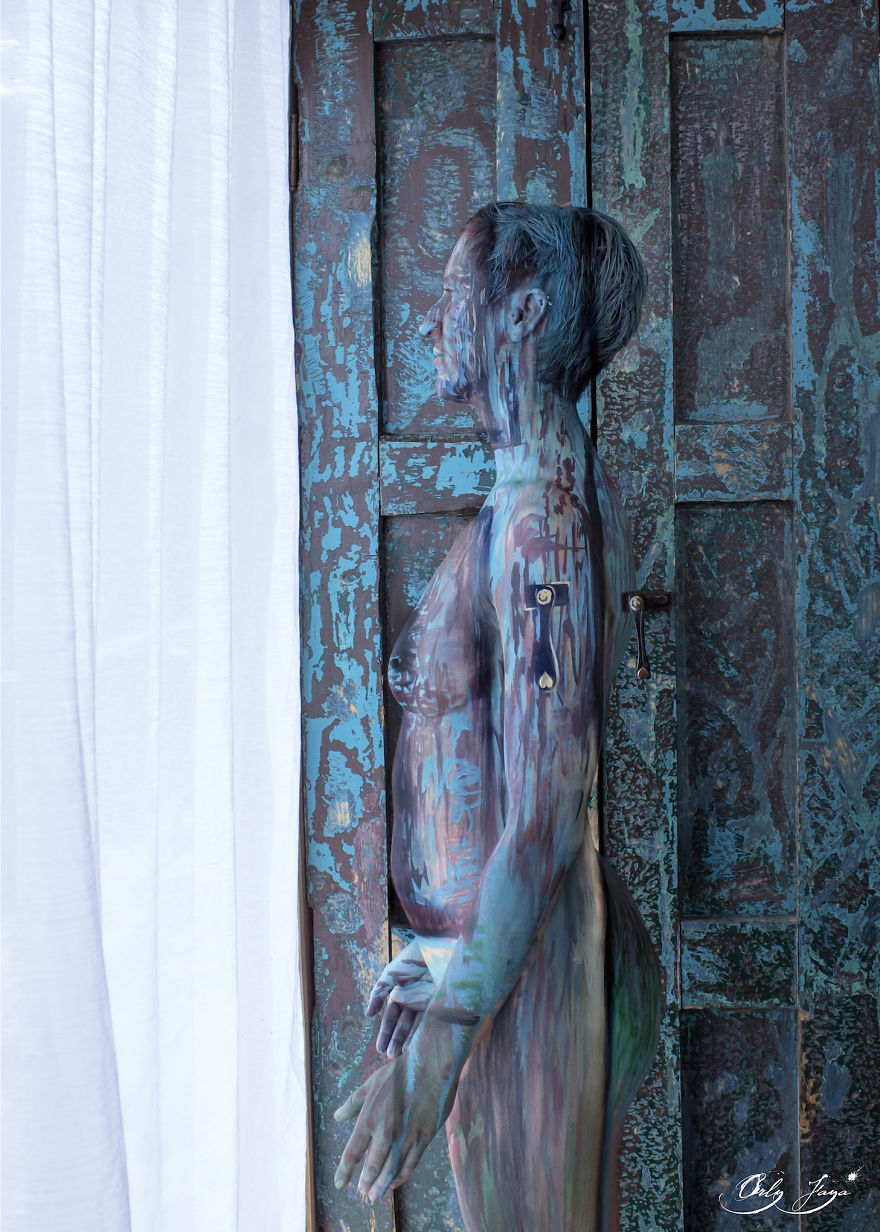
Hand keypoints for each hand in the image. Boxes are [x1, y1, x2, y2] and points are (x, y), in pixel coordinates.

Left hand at [333, 1026, 457, 1200]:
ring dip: (382, 1185)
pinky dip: (401, 1176)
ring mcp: (406, 1136)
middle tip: (363, 1194)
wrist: (430, 1065)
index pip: (353, 1153)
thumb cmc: (399, 1072)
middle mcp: (385, 1132)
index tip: (340, 1184)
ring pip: (391, 1170)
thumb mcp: (370, 1084)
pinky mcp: (423, 1137)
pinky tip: (395, 1182)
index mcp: (369, 1118)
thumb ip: (352, 1103)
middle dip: (366, 1183)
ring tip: (375, 1195)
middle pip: (373, 1167)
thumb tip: (337, 1117)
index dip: (345, 1172)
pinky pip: (410, 1163)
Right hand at [366, 940, 435, 1056]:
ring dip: (408, 1040)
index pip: (390, 1018)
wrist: (438, 947)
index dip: (385, 1033)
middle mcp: (413, 1002)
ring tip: (401, 1054)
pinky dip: (423, 1033)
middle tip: (390, 1056)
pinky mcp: (440, 1004)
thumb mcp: (391, 974)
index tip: (379, 1049)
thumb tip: (368, 1015)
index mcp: (400, 995)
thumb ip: (379, 993)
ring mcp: (426, 1004)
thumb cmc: (412, 958)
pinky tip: (417, 1044)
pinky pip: (431, 1022)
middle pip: (402, 1025)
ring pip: (415, 1026)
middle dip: (395, 1041)